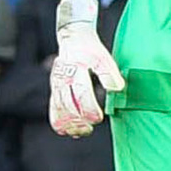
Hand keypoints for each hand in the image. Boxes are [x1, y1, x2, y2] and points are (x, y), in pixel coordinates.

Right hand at [50, 0, 124, 136]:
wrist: (73, 37)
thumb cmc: (91, 49)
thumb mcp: (103, 56)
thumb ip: (110, 73)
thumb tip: (117, 89)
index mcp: (76, 68)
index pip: (81, 92)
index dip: (89, 108)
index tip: (98, 120)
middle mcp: (63, 77)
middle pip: (67, 103)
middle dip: (78, 119)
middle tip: (89, 129)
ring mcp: (56, 84)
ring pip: (58, 108)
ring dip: (68, 123)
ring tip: (80, 133)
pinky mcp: (54, 88)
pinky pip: (53, 107)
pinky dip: (58, 120)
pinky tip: (66, 131)